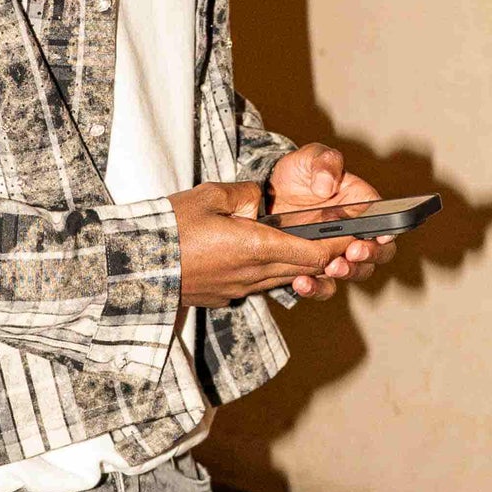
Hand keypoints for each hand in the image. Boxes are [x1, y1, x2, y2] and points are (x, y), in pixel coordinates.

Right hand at [172, 179, 388, 306]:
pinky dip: (271, 271)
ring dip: (299, 265)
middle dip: (327, 255)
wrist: (134, 267)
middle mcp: (253, 274)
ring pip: (283, 277)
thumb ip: (244, 195)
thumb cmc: (168, 228)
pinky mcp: (224, 296)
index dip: (340, 246)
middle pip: (305, 268)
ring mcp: (239, 289)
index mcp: (256, 246)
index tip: (358, 236)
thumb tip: (259, 199)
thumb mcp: (208, 195)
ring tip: (308, 246)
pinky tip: (263, 256)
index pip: (315, 252)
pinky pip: (259, 283)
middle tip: (343, 240)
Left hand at [266, 142, 397, 289]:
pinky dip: (316, 288)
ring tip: (331, 268)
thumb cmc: (298, 172)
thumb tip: (327, 185)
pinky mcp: (315, 267)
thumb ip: (324, 163)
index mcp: (363, 204)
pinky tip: (302, 282)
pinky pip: (323, 285)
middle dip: (370, 256)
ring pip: (355, 272)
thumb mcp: (310, 158)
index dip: (390, 230)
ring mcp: (337, 252)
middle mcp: (356, 232)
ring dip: (348, 273)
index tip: (382, 234)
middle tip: (354, 252)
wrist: (267, 194)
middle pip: (379, 252)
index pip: (387, 220)